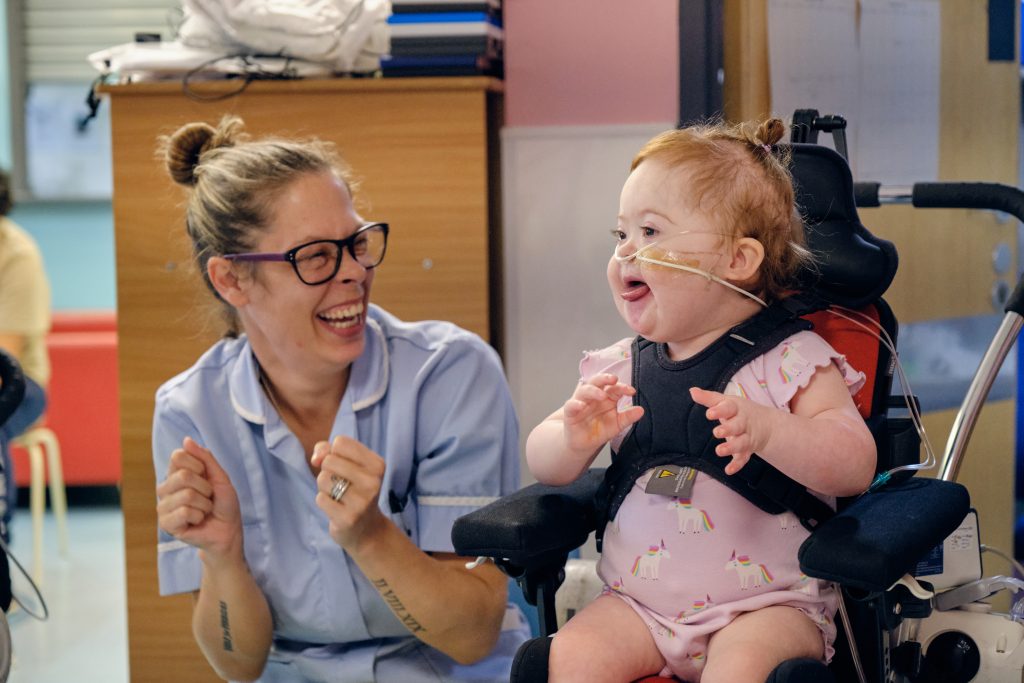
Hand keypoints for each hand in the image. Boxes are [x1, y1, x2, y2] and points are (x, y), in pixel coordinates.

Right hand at [156, 437, 241, 559]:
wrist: (228, 530)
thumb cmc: (223, 503)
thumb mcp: (219, 476)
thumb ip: (204, 457)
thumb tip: (186, 440)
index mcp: (175, 473)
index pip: (177, 456)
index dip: (199, 465)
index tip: (206, 476)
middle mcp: (165, 488)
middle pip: (183, 476)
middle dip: (205, 488)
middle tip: (208, 497)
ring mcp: (163, 506)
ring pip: (186, 495)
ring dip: (204, 504)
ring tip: (204, 510)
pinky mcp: (166, 524)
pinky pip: (184, 512)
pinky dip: (199, 516)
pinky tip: (197, 521)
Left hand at [311, 436, 387, 551]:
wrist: (367, 529)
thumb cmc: (354, 489)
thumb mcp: (348, 465)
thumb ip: (327, 451)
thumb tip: (316, 458)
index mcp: (377, 464)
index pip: (340, 443)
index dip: (333, 453)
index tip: (342, 465)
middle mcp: (373, 481)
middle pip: (329, 460)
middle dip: (327, 471)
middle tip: (340, 484)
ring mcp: (362, 501)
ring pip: (323, 479)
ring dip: (324, 487)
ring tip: (338, 496)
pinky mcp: (348, 518)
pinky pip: (320, 499)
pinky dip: (323, 502)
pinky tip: (336, 508)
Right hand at [562, 373, 643, 454]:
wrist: (584, 444)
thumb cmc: (600, 430)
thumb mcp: (617, 425)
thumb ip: (628, 417)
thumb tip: (641, 410)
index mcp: (607, 397)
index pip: (614, 387)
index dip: (623, 387)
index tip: (631, 391)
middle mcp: (594, 397)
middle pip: (598, 381)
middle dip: (605, 378)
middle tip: (614, 379)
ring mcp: (581, 402)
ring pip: (584, 390)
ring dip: (593, 390)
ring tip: (601, 395)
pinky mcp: (570, 412)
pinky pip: (570, 405)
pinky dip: (575, 404)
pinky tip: (580, 405)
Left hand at [690, 387, 776, 474]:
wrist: (766, 424)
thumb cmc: (739, 411)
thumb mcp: (725, 402)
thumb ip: (709, 398)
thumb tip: (692, 391)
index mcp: (736, 409)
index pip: (729, 408)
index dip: (720, 411)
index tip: (709, 413)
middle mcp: (742, 423)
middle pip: (737, 426)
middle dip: (728, 429)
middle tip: (717, 432)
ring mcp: (746, 437)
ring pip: (741, 443)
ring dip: (731, 447)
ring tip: (719, 451)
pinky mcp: (747, 451)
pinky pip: (743, 459)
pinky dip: (737, 465)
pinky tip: (729, 470)